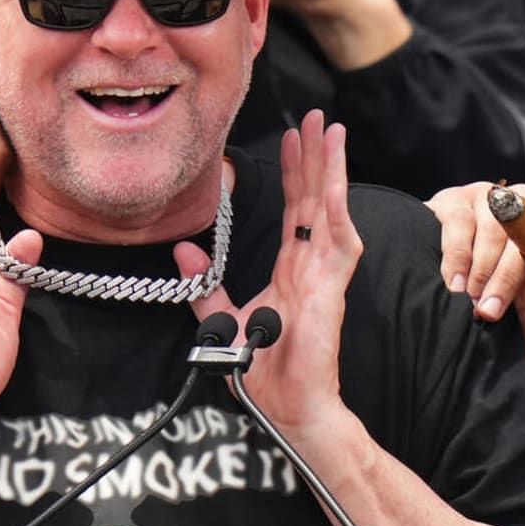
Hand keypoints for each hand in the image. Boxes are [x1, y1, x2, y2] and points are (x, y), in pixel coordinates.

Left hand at [175, 110, 361, 430]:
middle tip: (315, 116)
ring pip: (332, 212)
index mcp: (291, 271)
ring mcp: (325, 277)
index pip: (293, 211)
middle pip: (315, 200)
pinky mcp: (332, 293)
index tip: (289, 138)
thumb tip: (185, 247)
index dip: (292, 173)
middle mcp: (311, 267)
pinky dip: (335, 215)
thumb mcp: (223, 320)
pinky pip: (338, 247)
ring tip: (332, 133)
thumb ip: (206, 284)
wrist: (287, 409)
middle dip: (316, 157)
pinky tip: (332, 188)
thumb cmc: (264, 372)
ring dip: (333, 172)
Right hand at [424, 182, 524, 366]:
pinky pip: (460, 225)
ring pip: (493, 232)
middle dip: (506, 281)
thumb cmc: (501, 275)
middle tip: (489, 312)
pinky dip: (457, 257)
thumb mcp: (521, 300)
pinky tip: (453, 281)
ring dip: (480, 270)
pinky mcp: (458, 199)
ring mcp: (493, 200)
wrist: (464, 245)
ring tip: (468, 299)